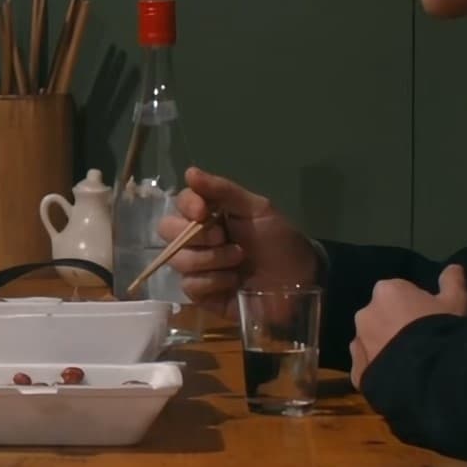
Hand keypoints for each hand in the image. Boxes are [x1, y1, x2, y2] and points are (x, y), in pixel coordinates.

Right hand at [156, 167, 323, 308]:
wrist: (299, 279)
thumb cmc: (279, 240)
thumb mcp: (257, 209)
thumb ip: (223, 190)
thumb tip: (189, 171)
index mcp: (210, 215)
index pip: (180, 203)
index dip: (188, 206)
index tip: (204, 212)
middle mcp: (197, 239)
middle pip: (168, 230)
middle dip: (197, 235)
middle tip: (223, 237)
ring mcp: (197, 267)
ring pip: (179, 259)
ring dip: (212, 259)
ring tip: (239, 259)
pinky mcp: (201, 294)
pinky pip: (190, 285)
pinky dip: (213, 282)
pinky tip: (233, 281)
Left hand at [349, 265, 466, 390]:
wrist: (429, 374)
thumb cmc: (442, 330)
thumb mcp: (457, 302)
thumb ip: (453, 281)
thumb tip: (454, 267)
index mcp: (386, 291)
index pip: (398, 294)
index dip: (415, 307)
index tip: (430, 320)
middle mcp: (365, 313)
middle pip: (381, 317)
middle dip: (395, 326)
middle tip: (420, 342)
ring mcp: (358, 343)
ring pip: (370, 342)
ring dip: (384, 348)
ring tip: (409, 363)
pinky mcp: (356, 371)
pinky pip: (366, 367)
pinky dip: (377, 370)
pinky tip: (396, 379)